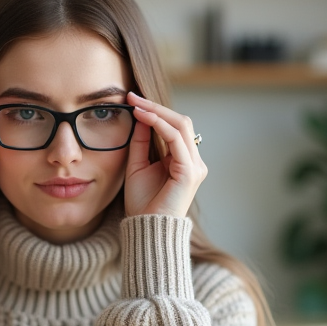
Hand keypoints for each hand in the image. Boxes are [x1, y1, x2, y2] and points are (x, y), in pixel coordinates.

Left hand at [123, 91, 206, 217]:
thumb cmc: (142, 203)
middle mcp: (193, 162)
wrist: (146, 229)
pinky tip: (143, 117)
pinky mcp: (190, 171)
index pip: (174, 127)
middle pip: (180, 122)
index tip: (132, 100)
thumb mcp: (137, 165)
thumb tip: (139, 115)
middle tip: (132, 97)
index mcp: (183, 161)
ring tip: (135, 104)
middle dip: (155, 107)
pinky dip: (159, 125)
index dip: (155, 111)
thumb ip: (141, 142)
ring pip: (180, 126)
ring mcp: (195, 166)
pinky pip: (176, 139)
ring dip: (156, 111)